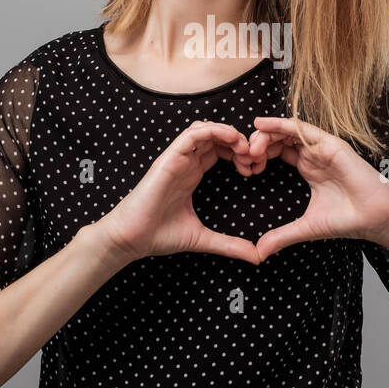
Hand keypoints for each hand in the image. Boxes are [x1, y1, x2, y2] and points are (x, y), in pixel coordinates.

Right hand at [96, 121, 261, 266]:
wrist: (131, 239)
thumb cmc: (159, 235)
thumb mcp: (203, 238)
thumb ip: (230, 245)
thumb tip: (257, 257)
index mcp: (192, 174)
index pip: (219, 151)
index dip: (240, 154)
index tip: (254, 169)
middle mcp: (186, 163)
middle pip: (216, 137)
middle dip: (239, 142)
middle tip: (254, 158)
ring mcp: (177, 158)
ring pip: (205, 129)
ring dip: (228, 133)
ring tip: (244, 147)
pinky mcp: (169, 158)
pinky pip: (192, 134)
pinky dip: (213, 130)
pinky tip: (230, 138)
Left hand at [234, 116, 388, 260]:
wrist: (374, 218)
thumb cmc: (347, 219)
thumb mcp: (305, 227)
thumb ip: (281, 236)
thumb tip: (258, 253)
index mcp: (308, 167)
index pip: (279, 151)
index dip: (260, 155)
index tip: (245, 168)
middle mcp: (313, 154)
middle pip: (280, 139)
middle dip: (259, 144)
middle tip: (244, 157)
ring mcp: (322, 148)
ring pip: (288, 130)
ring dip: (266, 134)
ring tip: (251, 145)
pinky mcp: (330, 144)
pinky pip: (302, 129)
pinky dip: (281, 124)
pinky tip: (263, 124)